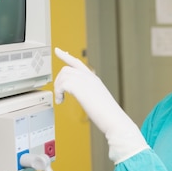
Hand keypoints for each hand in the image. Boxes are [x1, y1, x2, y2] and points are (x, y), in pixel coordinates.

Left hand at [54, 47, 148, 162]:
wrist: (114, 119)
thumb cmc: (108, 115)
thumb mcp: (98, 100)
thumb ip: (90, 95)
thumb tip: (85, 99)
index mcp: (94, 80)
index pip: (78, 63)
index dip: (66, 56)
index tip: (58, 51)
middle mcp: (89, 77)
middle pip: (66, 69)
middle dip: (58, 80)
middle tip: (58, 94)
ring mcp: (85, 81)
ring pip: (63, 75)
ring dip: (58, 87)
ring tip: (60, 99)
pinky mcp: (80, 87)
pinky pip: (61, 84)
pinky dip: (58, 92)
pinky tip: (61, 101)